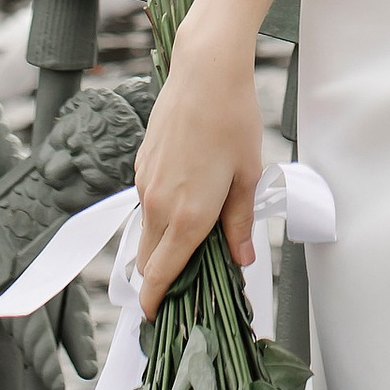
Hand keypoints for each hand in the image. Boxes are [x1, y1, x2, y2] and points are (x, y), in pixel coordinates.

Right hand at [132, 34, 264, 317]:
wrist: (205, 72)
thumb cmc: (232, 119)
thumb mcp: (248, 176)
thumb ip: (239, 223)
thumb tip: (241, 258)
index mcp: (187, 215)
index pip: (160, 275)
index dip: (155, 302)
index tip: (156, 317)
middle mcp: (158, 204)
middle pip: (147, 259)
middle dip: (159, 278)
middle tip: (184, 284)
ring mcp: (145, 183)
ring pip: (146, 231)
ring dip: (162, 244)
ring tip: (194, 238)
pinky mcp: (142, 164)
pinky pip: (147, 203)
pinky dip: (160, 215)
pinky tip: (188, 197)